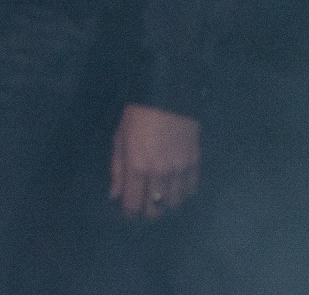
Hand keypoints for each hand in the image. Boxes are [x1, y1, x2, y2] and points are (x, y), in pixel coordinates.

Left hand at [109, 103, 198, 219]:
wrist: (167, 95)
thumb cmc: (137, 115)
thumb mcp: (120, 139)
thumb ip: (117, 170)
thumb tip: (114, 196)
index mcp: (137, 167)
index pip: (133, 204)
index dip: (129, 213)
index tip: (128, 211)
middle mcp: (159, 173)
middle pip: (155, 209)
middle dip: (147, 212)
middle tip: (143, 207)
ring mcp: (179, 170)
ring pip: (174, 203)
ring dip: (165, 205)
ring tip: (160, 200)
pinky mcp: (194, 163)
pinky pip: (191, 190)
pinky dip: (183, 194)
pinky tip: (176, 189)